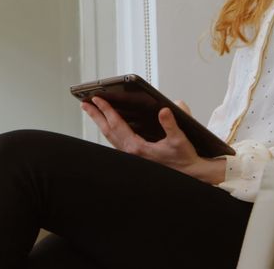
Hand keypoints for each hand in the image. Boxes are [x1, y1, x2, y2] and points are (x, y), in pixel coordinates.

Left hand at [81, 97, 224, 183]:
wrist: (189, 173)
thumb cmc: (184, 158)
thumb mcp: (179, 139)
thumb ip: (171, 124)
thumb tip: (165, 110)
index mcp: (138, 148)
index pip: (117, 124)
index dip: (106, 110)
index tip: (96, 99)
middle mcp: (131, 152)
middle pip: (108, 130)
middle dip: (96, 116)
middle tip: (84, 103)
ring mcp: (132, 155)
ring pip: (110, 136)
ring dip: (101, 122)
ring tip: (92, 111)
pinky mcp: (135, 156)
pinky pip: (116, 140)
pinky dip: (109, 129)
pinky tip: (109, 124)